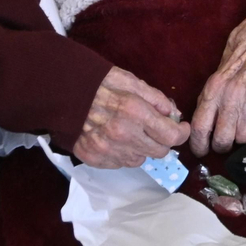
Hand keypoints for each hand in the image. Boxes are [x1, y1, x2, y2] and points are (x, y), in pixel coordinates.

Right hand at [72, 66, 190, 168]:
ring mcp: (107, 150)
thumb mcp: (132, 82)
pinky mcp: (94, 158)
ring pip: (140, 160)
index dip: (182, 133)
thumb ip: (156, 99)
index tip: (182, 128)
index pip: (172, 136)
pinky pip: (120, 164)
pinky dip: (123, 154)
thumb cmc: (100, 83)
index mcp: (136, 112)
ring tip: (131, 132)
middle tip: (157, 129)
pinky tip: (115, 139)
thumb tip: (174, 114)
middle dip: (163, 141)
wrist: (62, 94)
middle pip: (159, 152)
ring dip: (142, 148)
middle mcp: (123, 135)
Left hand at [189, 4, 245, 155]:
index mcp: (213, 89)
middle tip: (227, 141)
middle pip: (223, 139)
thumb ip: (211, 95)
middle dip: (224, 145)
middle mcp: (231, 96)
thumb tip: (202, 122)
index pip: (200, 128)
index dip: (199, 146)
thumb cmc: (242, 47)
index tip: (202, 151)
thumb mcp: (217, 71)